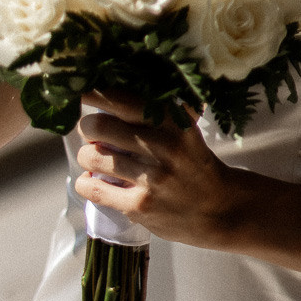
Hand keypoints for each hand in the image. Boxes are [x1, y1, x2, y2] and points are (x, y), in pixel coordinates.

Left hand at [74, 91, 237, 249]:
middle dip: (86, 127)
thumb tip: (106, 96)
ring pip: (92, 156)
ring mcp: (152, 177)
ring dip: (86, 155)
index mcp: (174, 119)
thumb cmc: (193, 163)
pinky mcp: (141, 205)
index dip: (93, 93)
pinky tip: (91, 180)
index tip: (82, 91)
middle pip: (98, 125)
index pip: (121, 98)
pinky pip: (94, 188)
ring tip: (93, 156)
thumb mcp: (182, 129)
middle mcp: (164, 145)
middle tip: (90, 130)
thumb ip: (152, 113)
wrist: (219, 209)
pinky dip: (86, 182)